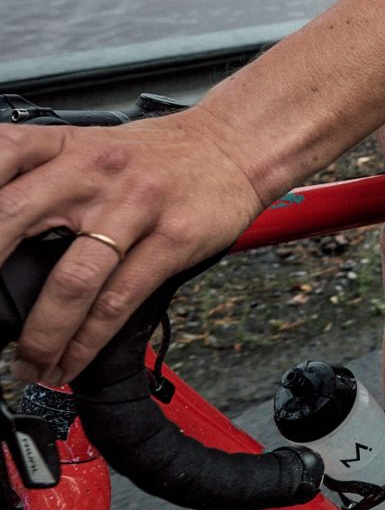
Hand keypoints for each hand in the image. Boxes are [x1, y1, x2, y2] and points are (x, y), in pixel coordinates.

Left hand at [0, 108, 263, 384]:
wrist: (236, 146)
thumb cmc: (160, 155)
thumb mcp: (91, 150)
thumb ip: (41, 183)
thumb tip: (1, 247)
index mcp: (65, 145)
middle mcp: (94, 170)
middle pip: (13, 220)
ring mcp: (135, 204)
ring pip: (72, 280)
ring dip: (41, 336)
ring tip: (30, 364)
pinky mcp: (173, 238)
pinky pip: (120, 300)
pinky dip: (88, 341)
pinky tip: (72, 359)